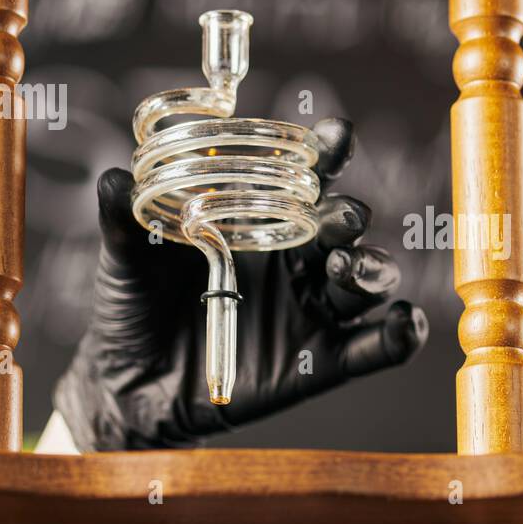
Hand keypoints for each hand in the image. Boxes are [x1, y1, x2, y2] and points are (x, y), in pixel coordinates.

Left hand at [54, 117, 427, 450]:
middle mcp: (297, 259)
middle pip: (343, 227)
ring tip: (349, 270)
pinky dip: (400, 335)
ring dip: (372, 268)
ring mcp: (312, 309)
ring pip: (365, 280)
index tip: (335, 136)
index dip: (327, 152)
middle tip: (341, 218)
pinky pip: (373, 348)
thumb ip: (123, 220)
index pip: (304, 176)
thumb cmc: (133, 308)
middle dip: (347, 217)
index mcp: (260, 220)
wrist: (129, 387)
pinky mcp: (321, 361)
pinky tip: (407, 323)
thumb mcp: (124, 260)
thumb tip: (115, 178)